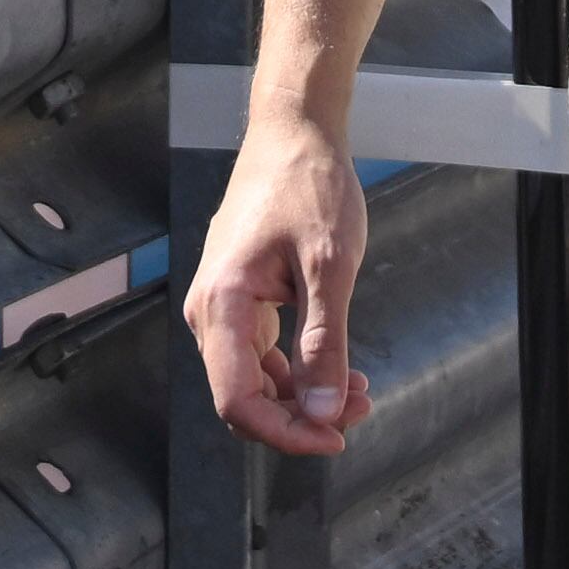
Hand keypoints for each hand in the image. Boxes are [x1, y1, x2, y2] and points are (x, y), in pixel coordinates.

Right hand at [186, 111, 374, 457]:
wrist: (295, 132)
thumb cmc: (310, 185)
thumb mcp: (330, 266)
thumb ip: (325, 343)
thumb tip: (324, 410)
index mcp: (221, 304)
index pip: (238, 401)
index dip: (286, 432)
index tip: (336, 436)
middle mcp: (209, 311)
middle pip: (244, 396)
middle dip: (300, 416)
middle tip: (358, 409)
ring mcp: (222, 304)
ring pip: (255, 378)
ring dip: (303, 395)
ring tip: (357, 390)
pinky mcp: (239, 297)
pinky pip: (261, 352)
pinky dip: (298, 368)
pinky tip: (338, 366)